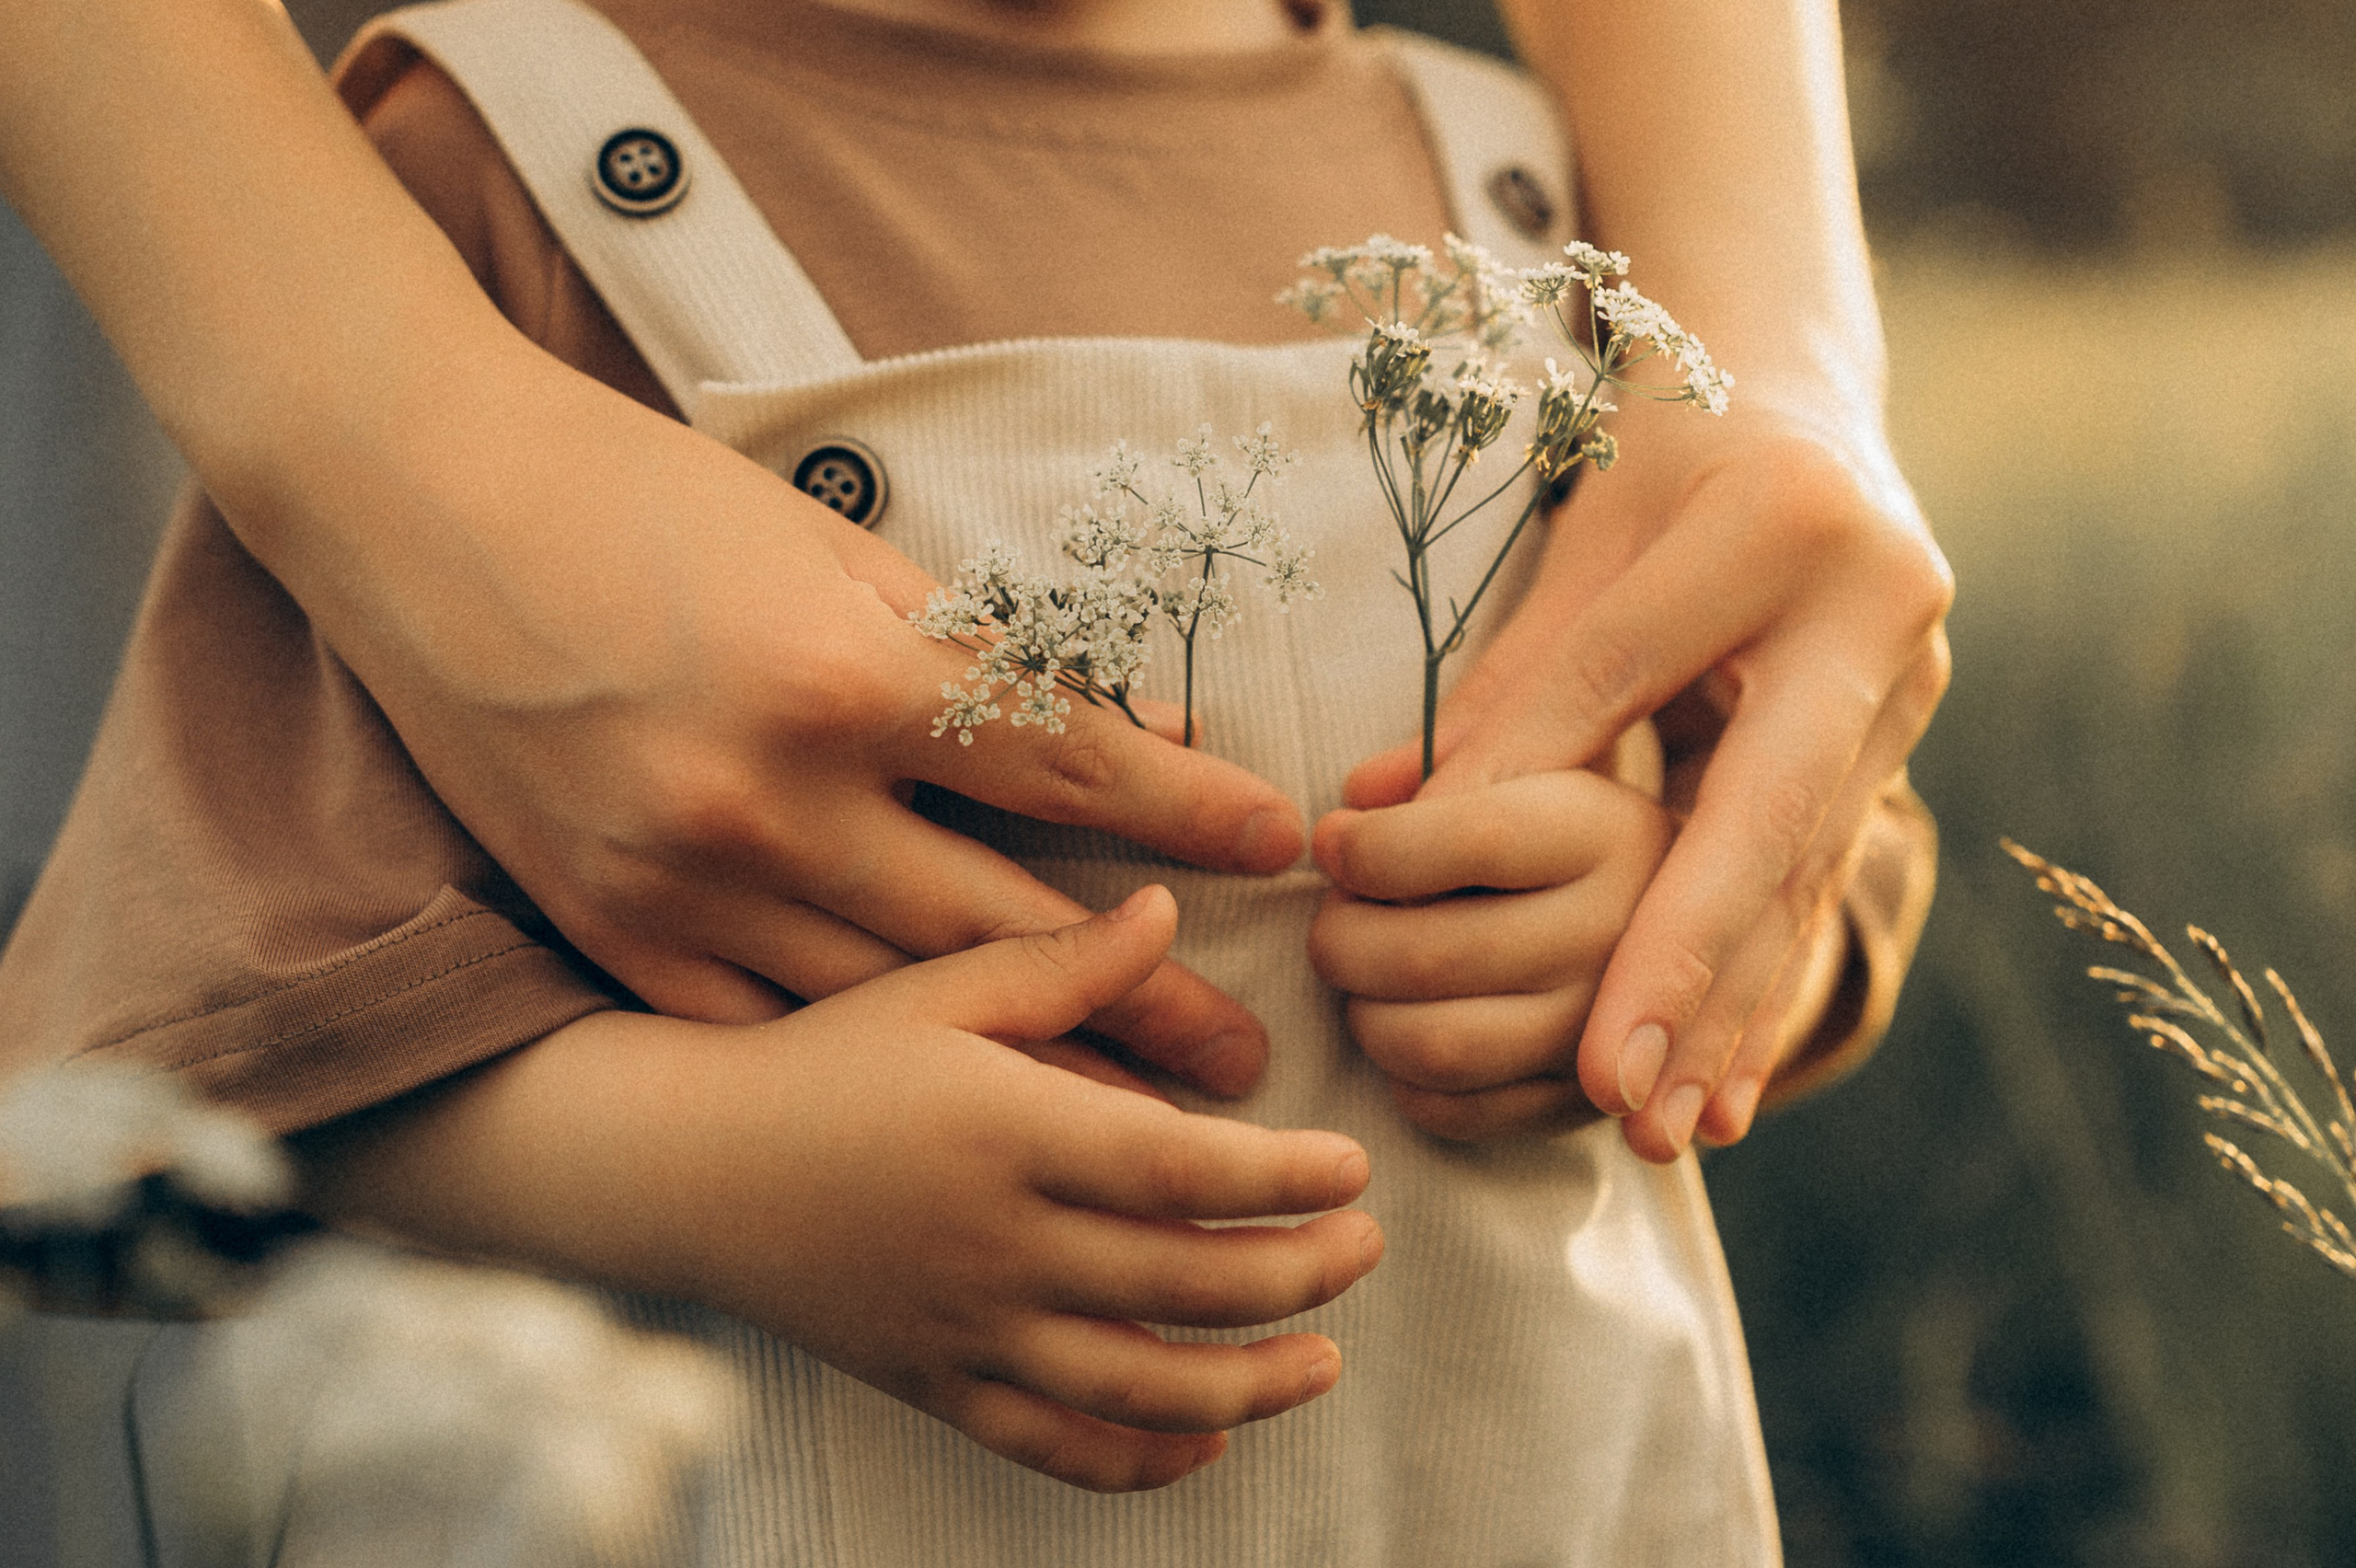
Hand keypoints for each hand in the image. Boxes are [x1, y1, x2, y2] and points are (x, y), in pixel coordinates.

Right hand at [281, 372, 1302, 1095]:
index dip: (1183, 809)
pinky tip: (949, 1095)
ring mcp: (681, 882)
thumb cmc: (643, 503)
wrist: (424, 514)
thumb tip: (1110, 726)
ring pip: (896, 1007)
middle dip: (1141, 996)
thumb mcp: (830, 547)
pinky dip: (866, 1059)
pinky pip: (766, 1026)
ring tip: (1132, 1109)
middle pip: (1000, 926)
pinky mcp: (612, 929)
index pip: (1063, 763)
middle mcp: (768, 800)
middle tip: (1242, 1052)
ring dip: (1025, 1060)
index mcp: (840, 675)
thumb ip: (966, 651)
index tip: (1272, 844)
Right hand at [305, 888, 1382, 1492]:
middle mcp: (999, 1245)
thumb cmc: (819, 1059)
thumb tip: (1174, 910)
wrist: (685, 1166)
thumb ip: (1062, 961)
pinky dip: (1139, 1460)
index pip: (1183, 1168)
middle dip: (1300, 1275)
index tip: (1353, 1168)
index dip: (1286, 1178)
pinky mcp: (938, 1386)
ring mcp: (969, 1331)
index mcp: (1008, 1132)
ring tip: (1322, 1360)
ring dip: (1252, 1385)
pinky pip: (1055, 1448)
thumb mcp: (934, 988)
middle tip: (1364, 1246)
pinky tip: (1199, 1441)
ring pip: (1142, 1389)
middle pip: (1188, 1284)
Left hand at [1309, 743, 1668, 1141]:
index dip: (1374, 847)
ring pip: (1438, 1044)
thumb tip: (1362, 796)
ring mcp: (1613, 1035)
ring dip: (1364, 1013)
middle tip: (1333, 915)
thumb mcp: (1555, 735)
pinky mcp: (1586, 1103)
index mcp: (1614, 830)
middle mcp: (1626, 936)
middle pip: (1433, 954)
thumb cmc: (1584, 806)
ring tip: (1360, 973)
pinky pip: (1459, 1111)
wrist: (1696, 901)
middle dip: (1344, 936)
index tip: (1335, 841)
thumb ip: (1467, 740)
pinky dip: (1402, 1078)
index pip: (1471, 841)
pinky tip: (1404, 1026)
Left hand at [1344, 404, 1950, 1161]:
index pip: (1630, 677)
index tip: (1441, 899)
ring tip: (1658, 1127)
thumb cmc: (1673, 454)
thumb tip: (1387, 816)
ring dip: (1724, 1014)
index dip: (1538, 794)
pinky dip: (1757, 992)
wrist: (1810, 412)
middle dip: (1684, 965)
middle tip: (1614, 1092)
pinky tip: (1716, 1093)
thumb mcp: (1587, 533)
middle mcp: (1881, 616)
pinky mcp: (1896, 748)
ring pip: (1800, 880)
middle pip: (1763, 816)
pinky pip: (1815, 890)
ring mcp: (1910, 689)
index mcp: (1787, 527)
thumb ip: (1508, 679)